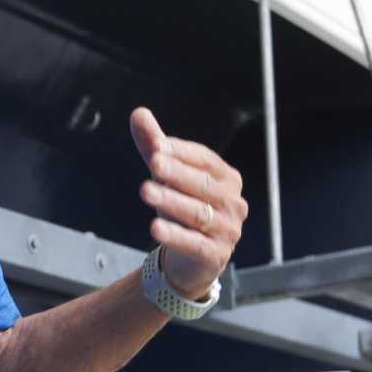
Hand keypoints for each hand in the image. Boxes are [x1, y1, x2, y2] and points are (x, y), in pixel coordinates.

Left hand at [131, 107, 245, 297]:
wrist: (191, 258)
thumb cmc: (182, 207)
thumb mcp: (167, 176)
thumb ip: (155, 147)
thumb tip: (138, 113)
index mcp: (226, 178)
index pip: (206, 160)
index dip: (182, 152)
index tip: (158, 146)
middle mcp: (233, 202)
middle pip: (203, 185)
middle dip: (178, 174)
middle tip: (154, 164)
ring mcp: (228, 230)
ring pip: (198, 213)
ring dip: (171, 201)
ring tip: (146, 191)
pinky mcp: (216, 255)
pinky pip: (195, 243)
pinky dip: (175, 235)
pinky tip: (154, 228)